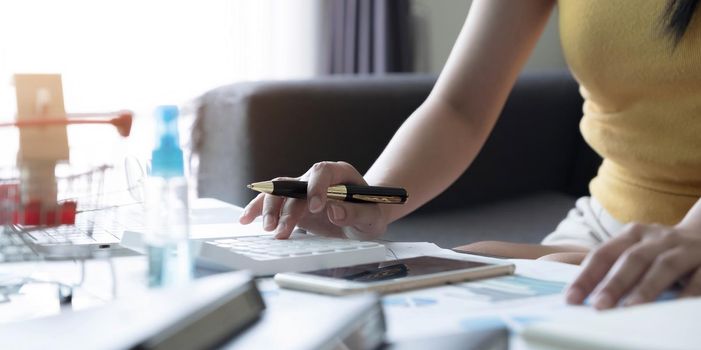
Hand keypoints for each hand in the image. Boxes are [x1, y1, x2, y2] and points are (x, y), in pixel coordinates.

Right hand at [238, 161, 388, 239]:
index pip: (322, 172)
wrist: (363, 217)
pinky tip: (246, 219)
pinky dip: (258, 209)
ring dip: (269, 208)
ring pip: (279, 190)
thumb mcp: (371, 217)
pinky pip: (272, 201)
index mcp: (339, 174)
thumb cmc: (370, 213)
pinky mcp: (292, 202)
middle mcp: (317, 178)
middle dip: (287, 207)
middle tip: (281, 230)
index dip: (316, 187)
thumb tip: (334, 209)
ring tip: (266, 229)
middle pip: (295, 184)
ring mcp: (302, 189)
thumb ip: (356, 213)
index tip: (316, 207)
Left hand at [566, 222, 700, 309]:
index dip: (586, 276)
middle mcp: (657, 238)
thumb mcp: (636, 248)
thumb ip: (612, 265)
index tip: (571, 299)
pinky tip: (676, 307)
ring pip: (663, 266)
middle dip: (614, 283)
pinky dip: (687, 292)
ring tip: (631, 309)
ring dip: (646, 288)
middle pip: (632, 259)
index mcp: (632, 234)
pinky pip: (699, 278)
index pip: (603, 254)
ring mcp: (684, 248)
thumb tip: (577, 290)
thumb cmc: (662, 250)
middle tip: (599, 306)